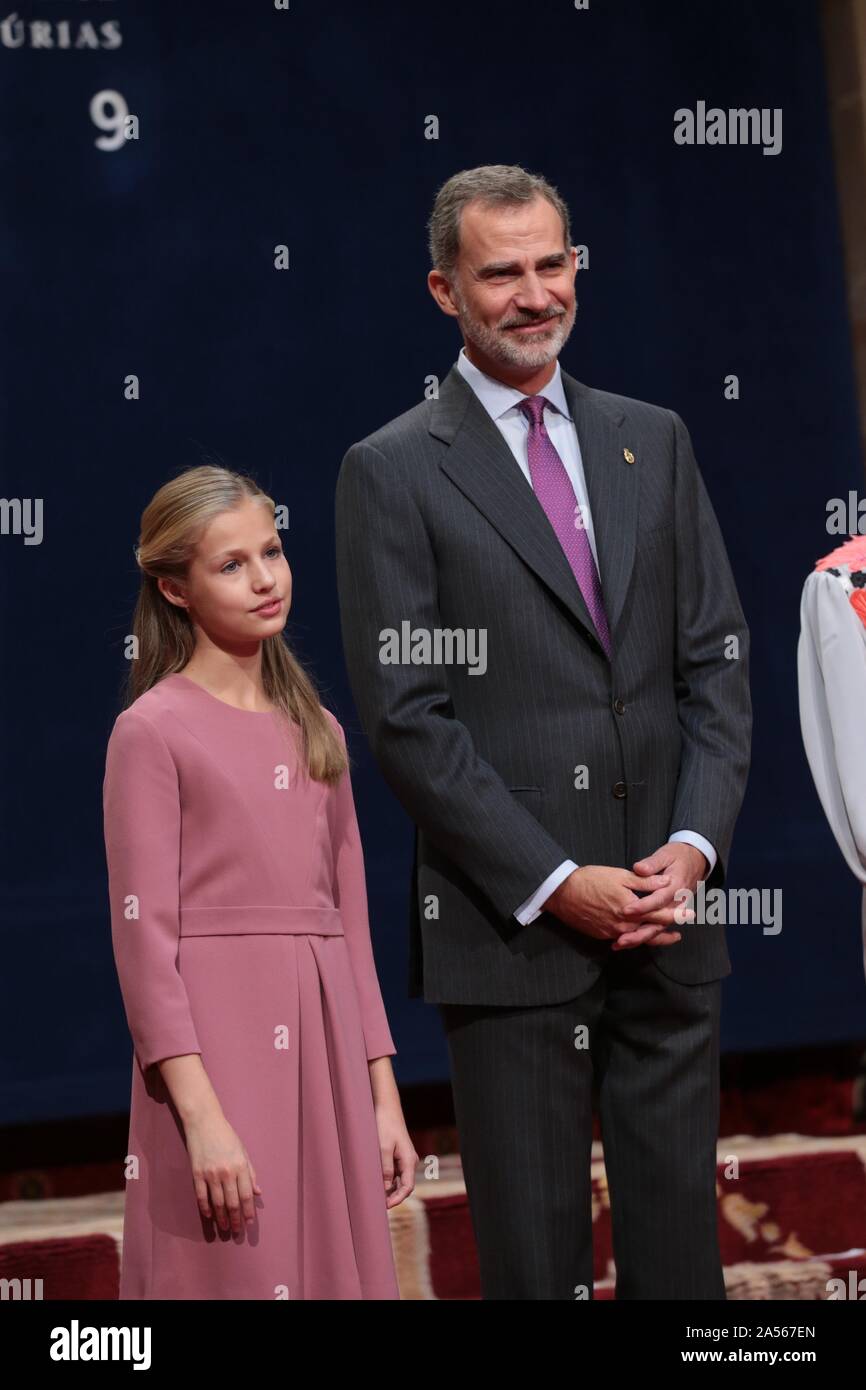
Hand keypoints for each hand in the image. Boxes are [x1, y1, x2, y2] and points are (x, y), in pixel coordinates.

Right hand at [184, 1110, 261, 1232]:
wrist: (204, 1123)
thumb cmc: (226, 1136)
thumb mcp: (243, 1151)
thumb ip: (250, 1173)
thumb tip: (257, 1192)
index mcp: (241, 1166)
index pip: (246, 1195)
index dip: (248, 1212)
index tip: (249, 1223)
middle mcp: (227, 1172)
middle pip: (232, 1203)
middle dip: (235, 1219)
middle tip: (236, 1231)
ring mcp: (211, 1174)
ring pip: (217, 1203)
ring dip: (221, 1218)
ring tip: (224, 1227)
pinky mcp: (197, 1174)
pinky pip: (202, 1196)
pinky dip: (205, 1208)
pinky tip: (209, 1215)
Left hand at [374, 1100, 418, 1209]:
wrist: (386, 1108)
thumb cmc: (385, 1125)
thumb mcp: (383, 1148)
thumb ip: (386, 1169)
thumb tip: (386, 1188)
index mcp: (409, 1160)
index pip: (407, 1187)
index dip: (397, 1199)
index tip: (385, 1206)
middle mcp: (409, 1161)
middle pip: (404, 1186)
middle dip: (393, 1197)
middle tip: (377, 1205)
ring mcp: (404, 1159)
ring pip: (399, 1180)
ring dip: (389, 1189)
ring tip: (375, 1196)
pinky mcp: (398, 1156)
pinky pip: (395, 1173)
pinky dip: (387, 1180)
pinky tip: (376, 1183)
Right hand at [544, 864, 689, 945]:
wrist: (562, 893)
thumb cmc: (590, 879)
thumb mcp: (619, 875)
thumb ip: (644, 881)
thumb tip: (666, 882)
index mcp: (631, 908)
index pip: (660, 914)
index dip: (676, 914)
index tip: (690, 914)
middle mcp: (624, 925)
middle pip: (652, 930)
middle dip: (668, 930)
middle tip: (682, 931)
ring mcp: (612, 932)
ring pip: (639, 938)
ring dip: (654, 937)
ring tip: (668, 938)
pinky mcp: (602, 935)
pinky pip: (623, 940)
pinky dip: (635, 938)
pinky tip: (639, 936)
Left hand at [612, 842, 707, 950]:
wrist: (696, 860)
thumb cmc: (678, 856)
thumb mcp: (666, 854)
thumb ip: (652, 863)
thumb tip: (639, 868)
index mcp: (676, 886)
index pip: (659, 899)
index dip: (643, 906)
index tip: (627, 910)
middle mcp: (678, 902)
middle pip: (659, 921)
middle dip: (640, 932)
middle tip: (621, 938)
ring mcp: (676, 910)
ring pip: (659, 928)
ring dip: (640, 938)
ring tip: (620, 943)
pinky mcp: (671, 914)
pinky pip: (659, 928)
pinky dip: (645, 937)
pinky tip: (629, 942)